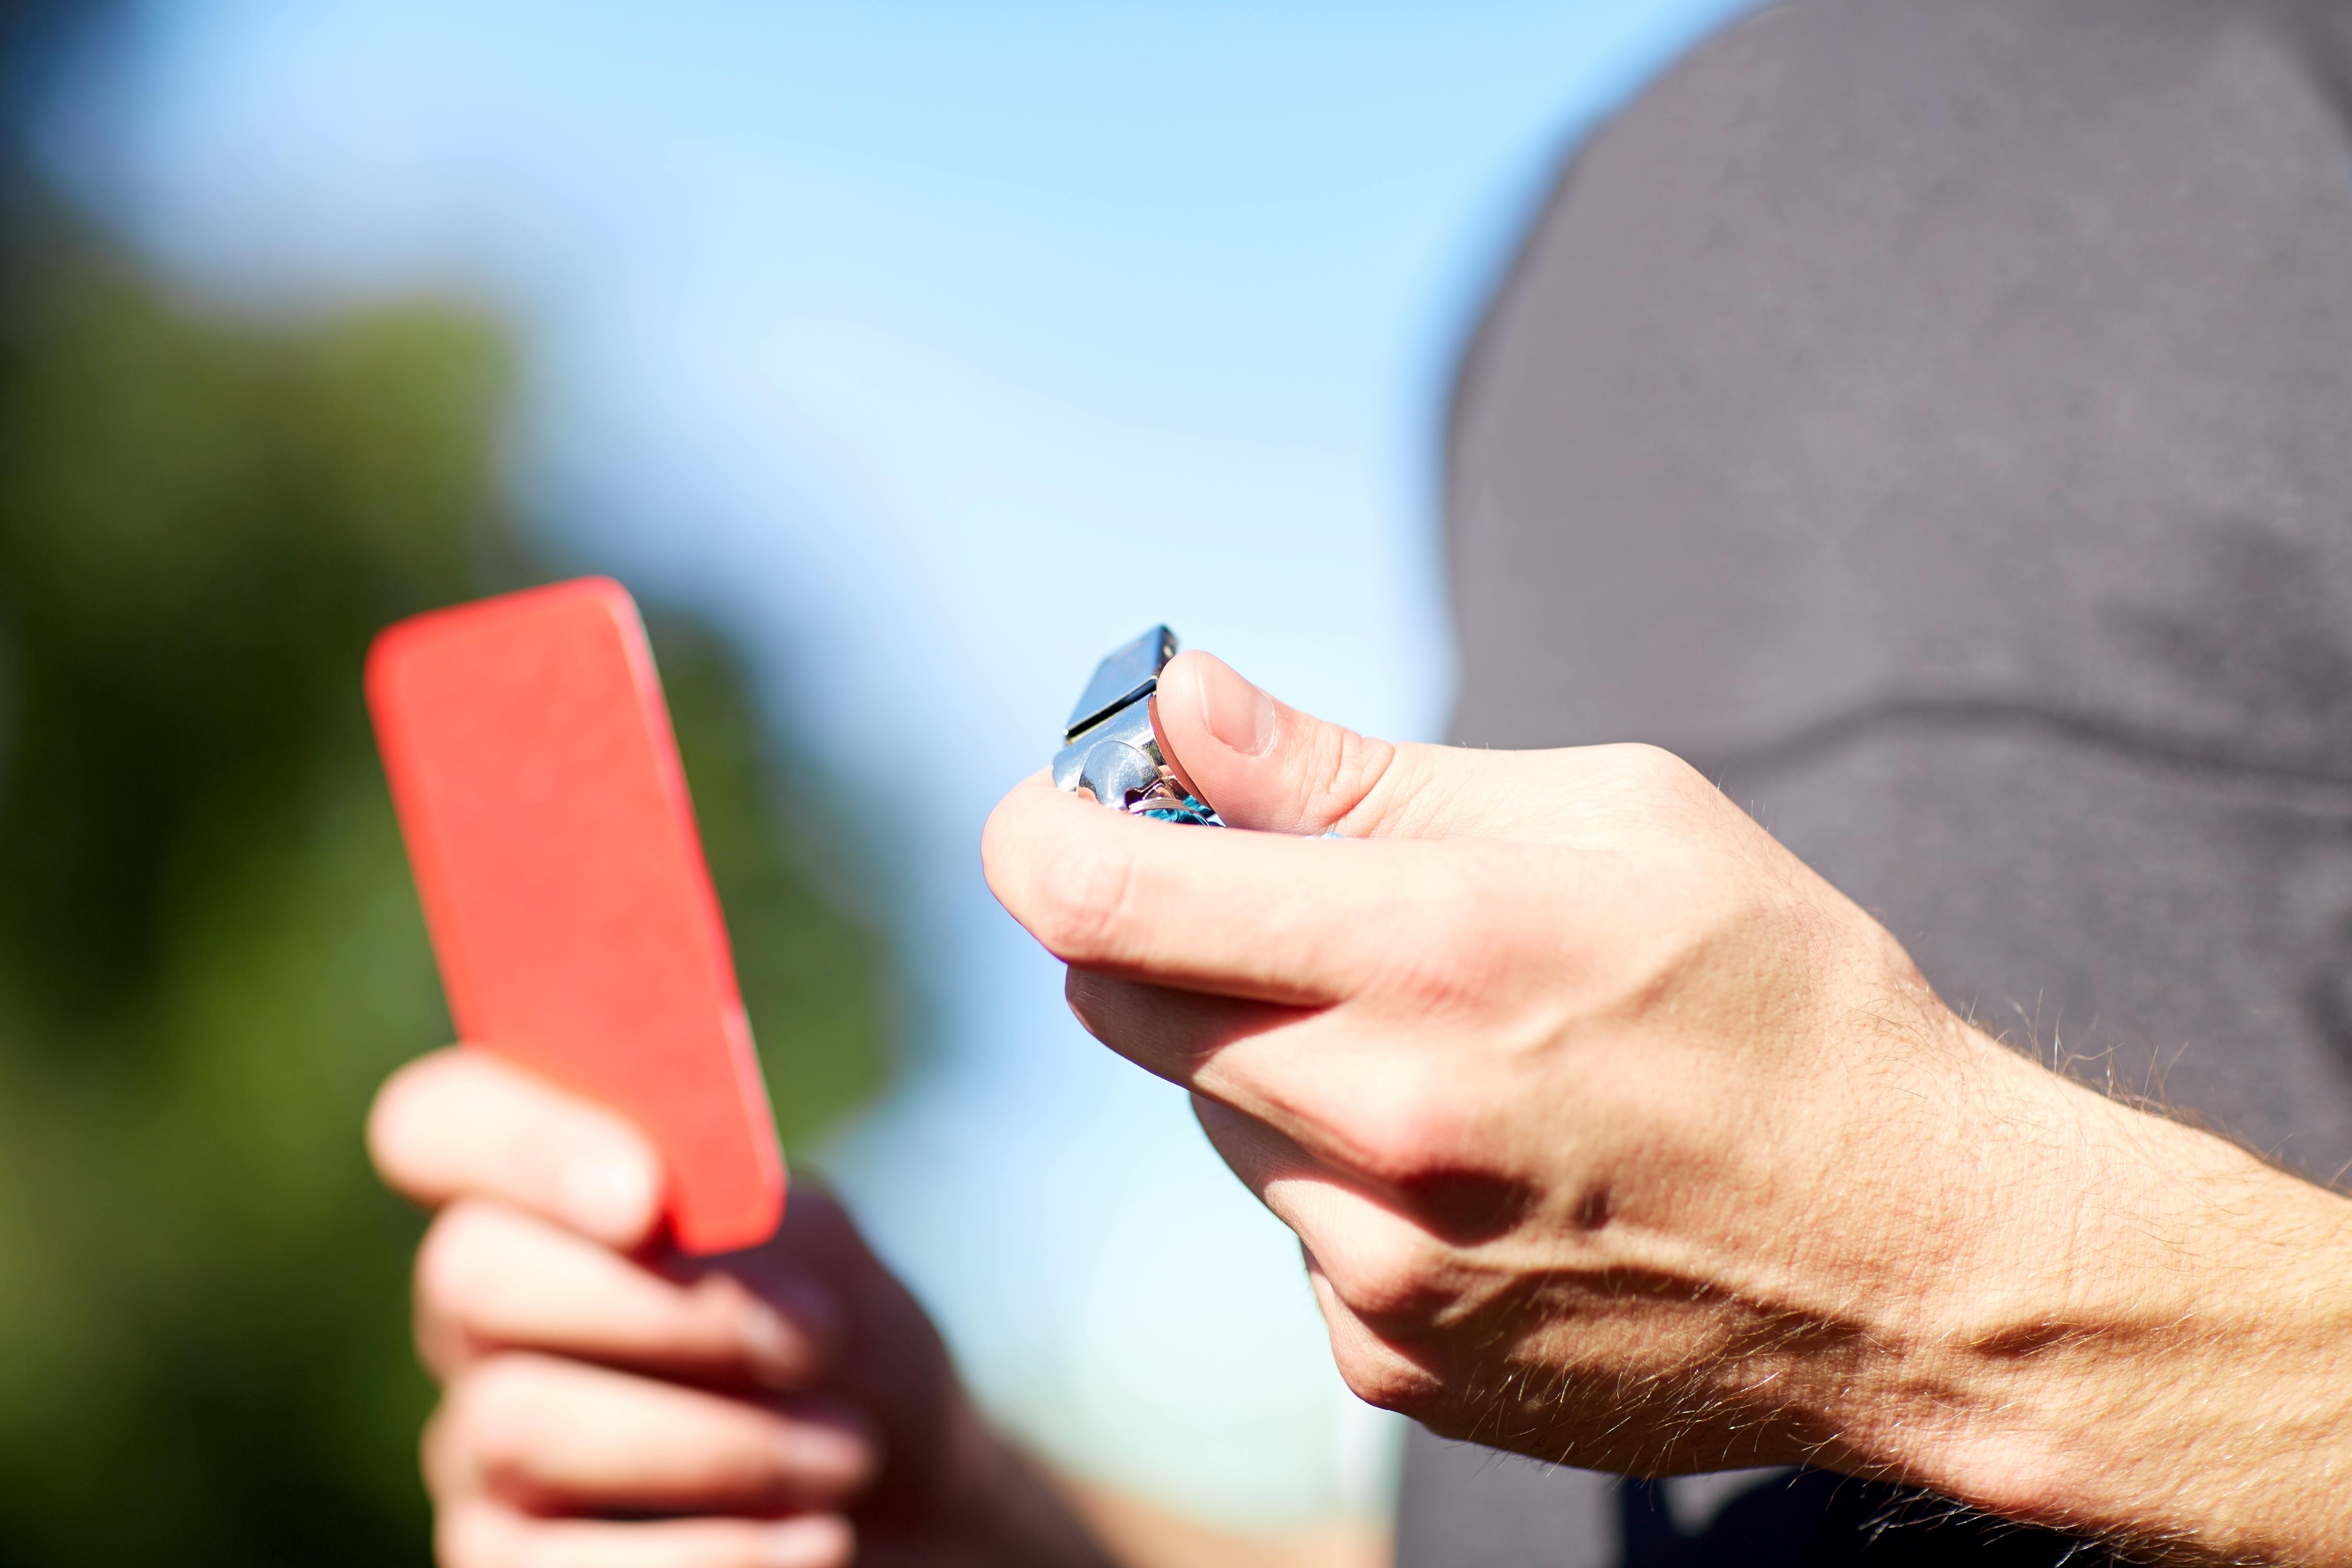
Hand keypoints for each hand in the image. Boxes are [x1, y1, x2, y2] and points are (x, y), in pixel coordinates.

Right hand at [367, 1048, 1115, 1567]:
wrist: (906, 1503)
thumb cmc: (847, 1351)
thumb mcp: (831, 1256)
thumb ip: (747, 1203)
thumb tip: (666, 1220)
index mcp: (541, 1194)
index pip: (436, 1120)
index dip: (517, 1142)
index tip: (647, 1198)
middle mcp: (479, 1317)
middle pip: (467, 1277)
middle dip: (660, 1308)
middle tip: (814, 1338)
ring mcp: (475, 1449)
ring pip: (515, 1426)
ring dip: (717, 1444)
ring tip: (848, 1452)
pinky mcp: (500, 1566)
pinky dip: (715, 1554)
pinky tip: (817, 1539)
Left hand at [983, 651, 2351, 1562]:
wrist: (1918, 1257)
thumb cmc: (1779, 992)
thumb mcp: (1605, 817)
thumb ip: (1354, 773)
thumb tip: (1179, 703)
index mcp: (1430, 952)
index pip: (1104, 899)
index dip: (1042, 837)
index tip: (1058, 810)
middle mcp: (1380, 1123)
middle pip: (1118, 1006)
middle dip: (1162, 935)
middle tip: (1279, 904)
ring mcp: (1379, 1267)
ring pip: (1211, 1118)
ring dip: (1269, 1062)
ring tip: (1443, 1052)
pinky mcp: (1392, 1364)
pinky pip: (1291, 1231)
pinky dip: (1339, 1179)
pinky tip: (1477, 1166)